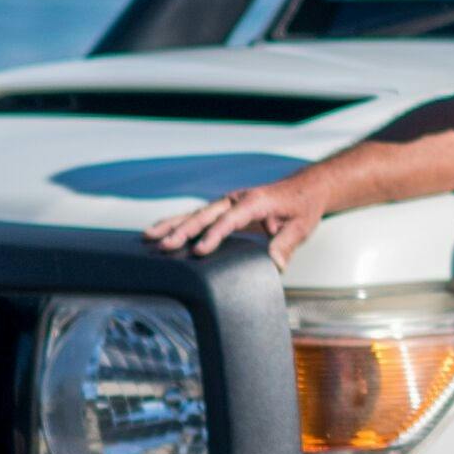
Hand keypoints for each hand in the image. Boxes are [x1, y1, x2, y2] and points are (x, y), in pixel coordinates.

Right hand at [145, 170, 330, 261]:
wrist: (305, 189)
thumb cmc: (303, 207)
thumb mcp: (301, 226)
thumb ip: (287, 244)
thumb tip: (275, 264)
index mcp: (255, 201)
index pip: (230, 220)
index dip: (215, 235)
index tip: (200, 251)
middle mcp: (236, 199)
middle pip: (205, 215)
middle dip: (183, 231)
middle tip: (164, 246)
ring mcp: (227, 203)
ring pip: (195, 214)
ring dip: (172, 225)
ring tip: (148, 237)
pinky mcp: (223, 210)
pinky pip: (197, 216)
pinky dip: (177, 223)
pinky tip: (159, 232)